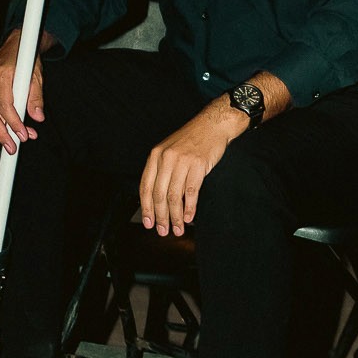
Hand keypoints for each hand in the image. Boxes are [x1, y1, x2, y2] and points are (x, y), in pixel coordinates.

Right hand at [0, 29, 45, 153]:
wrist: (14, 46)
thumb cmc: (26, 60)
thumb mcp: (37, 76)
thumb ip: (37, 97)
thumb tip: (38, 117)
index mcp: (1, 75)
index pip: (5, 106)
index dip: (14, 123)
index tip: (24, 135)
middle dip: (1, 134)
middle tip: (12, 148)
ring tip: (13, 141)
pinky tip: (7, 128)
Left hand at [139, 99, 245, 235]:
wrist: (212, 126)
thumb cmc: (192, 140)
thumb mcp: (170, 151)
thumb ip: (162, 170)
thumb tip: (159, 198)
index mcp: (155, 156)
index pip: (145, 187)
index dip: (146, 208)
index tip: (148, 223)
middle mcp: (165, 158)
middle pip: (159, 195)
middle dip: (160, 217)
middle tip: (163, 231)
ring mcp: (182, 162)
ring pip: (175, 196)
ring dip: (175, 217)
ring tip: (178, 229)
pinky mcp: (197, 165)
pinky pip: (191, 192)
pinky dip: (189, 208)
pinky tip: (188, 218)